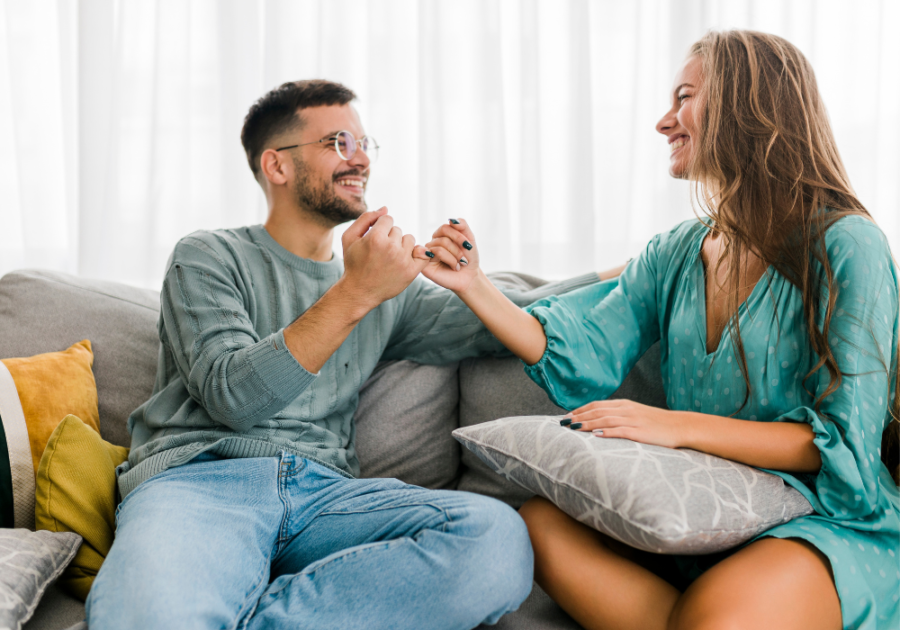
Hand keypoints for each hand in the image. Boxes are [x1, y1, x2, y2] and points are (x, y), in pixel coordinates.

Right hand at [340, 207, 429, 309]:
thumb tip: (385, 208)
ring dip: (402, 245)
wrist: (360, 291)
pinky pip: (423, 253)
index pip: (387, 219)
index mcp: (376, 238)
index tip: (375, 240)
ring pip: (410, 239)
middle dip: (390, 237)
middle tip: (380, 252)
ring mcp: (403, 260)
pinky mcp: (412, 271)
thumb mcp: (349, 237)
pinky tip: (406, 259)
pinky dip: (417, 254)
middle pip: (398, 230)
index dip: (380, 228)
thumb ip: (365, 218)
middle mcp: (391, 248)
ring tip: (390, 257)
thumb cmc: (353, 263)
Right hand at [418, 218, 479, 293]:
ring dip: (455, 256)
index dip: (459, 236)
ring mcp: (427, 254)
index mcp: (441, 236)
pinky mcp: (424, 264)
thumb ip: (462, 225)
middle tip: (464, 259)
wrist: (469, 278)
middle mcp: (432, 243)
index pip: (446, 227)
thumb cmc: (468, 260)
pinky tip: (453, 267)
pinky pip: (435, 253)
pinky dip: (449, 259)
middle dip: (458, 248)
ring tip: (458, 265)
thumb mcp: (469, 240)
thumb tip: (451, 219)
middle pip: (443, 236)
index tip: (469, 246)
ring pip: (440, 245)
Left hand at [562, 399, 687, 448]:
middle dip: (579, 416)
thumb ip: (619, 415)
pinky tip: (596, 435)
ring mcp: (634, 420)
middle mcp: (626, 410)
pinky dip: (607, 432)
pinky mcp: (641, 432)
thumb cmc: (657, 423)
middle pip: (597, 411)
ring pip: (605, 419)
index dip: (580, 410)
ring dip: (588, 423)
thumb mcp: (636, 414)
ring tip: (573, 428)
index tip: (567, 415)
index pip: (597, 405)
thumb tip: (599, 422)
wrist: (681, 426)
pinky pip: (621, 431)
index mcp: (624, 404)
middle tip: (563, 422)